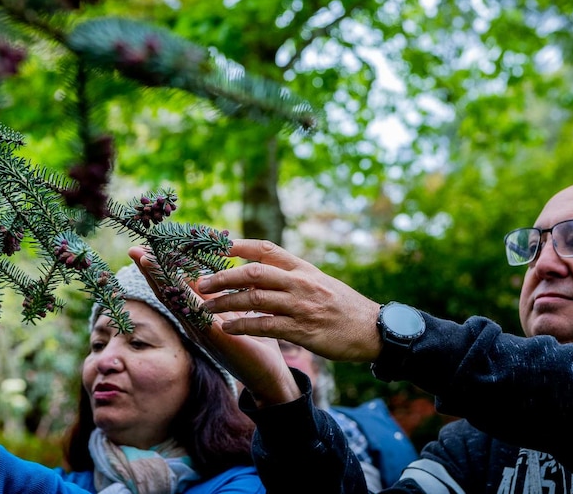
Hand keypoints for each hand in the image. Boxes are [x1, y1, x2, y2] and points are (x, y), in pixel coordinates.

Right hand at [128, 246, 301, 406]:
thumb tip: (204, 271)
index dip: (159, 268)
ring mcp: (201, 331)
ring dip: (160, 279)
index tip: (144, 249)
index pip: (174, 287)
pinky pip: (196, 313)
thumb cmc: (252, 339)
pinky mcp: (216, 337)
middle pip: (167, 292)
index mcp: (198, 314)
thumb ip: (215, 294)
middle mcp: (193, 322)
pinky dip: (184, 297)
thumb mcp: (230, 310)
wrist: (269, 372)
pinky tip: (175, 282)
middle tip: (134, 249)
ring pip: (175, 300)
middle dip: (151, 271)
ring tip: (146, 260)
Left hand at [195, 239, 383, 362]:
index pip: (265, 250)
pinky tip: (226, 328)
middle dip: (223, 276)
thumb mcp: (319, 282)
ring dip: (225, 303)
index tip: (214, 244)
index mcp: (302, 269)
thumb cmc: (343, 306)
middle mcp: (300, 283)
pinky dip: (242, 326)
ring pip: (255, 300)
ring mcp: (301, 306)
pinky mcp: (302, 330)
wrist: (372, 330)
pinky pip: (265, 326)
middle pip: (254, 274)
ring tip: (205, 307)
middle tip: (200, 282)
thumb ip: (291, 275)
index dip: (238, 245)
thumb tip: (261, 267)